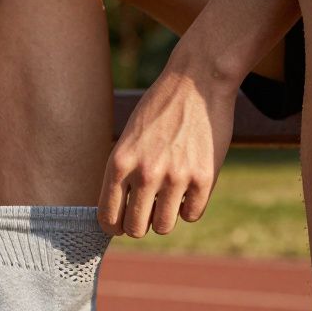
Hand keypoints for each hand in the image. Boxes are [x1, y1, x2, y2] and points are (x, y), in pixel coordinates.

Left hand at [99, 66, 235, 236]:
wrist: (197, 81)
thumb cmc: (160, 109)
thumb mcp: (129, 137)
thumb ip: (123, 173)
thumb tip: (120, 215)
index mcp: (120, 163)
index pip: (108, 217)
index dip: (115, 226)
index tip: (122, 223)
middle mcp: (145, 173)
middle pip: (135, 229)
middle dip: (140, 225)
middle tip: (148, 210)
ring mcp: (175, 177)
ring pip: (163, 227)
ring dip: (165, 218)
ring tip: (170, 198)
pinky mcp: (204, 178)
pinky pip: (192, 215)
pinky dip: (191, 207)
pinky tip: (191, 187)